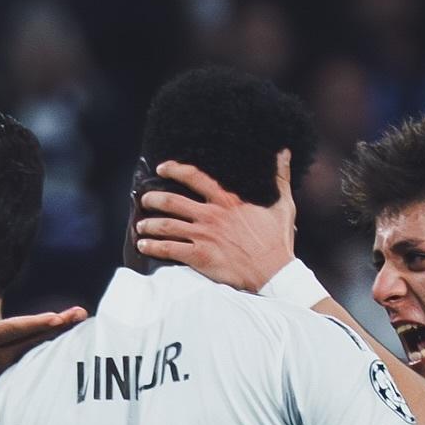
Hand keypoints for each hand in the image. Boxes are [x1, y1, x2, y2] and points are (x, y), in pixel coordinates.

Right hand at [0, 284, 85, 403]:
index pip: (15, 330)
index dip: (35, 325)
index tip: (55, 317)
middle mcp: (2, 353)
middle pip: (35, 337)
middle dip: (58, 325)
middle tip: (80, 313)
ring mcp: (11, 362)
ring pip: (39, 345)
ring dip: (60, 331)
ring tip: (80, 317)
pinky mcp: (16, 366)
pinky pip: (38, 350)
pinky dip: (52, 340)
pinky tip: (68, 330)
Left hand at [135, 149, 294, 291]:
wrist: (274, 273)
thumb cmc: (277, 241)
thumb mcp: (283, 204)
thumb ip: (279, 177)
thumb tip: (283, 152)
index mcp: (227, 200)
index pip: (194, 177)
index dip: (174, 170)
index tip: (161, 168)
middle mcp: (211, 215)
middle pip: (172, 201)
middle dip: (153, 199)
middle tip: (144, 200)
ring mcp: (204, 236)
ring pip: (166, 226)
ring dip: (149, 224)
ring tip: (140, 225)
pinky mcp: (200, 257)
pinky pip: (169, 250)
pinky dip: (153, 247)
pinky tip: (144, 246)